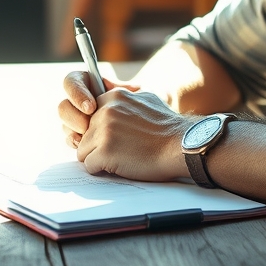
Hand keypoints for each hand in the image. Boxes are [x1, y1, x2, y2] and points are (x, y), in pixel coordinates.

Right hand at [58, 70, 138, 148]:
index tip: (90, 107)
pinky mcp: (82, 138)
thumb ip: (129, 90)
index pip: (73, 80)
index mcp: (93, 85)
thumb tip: (125, 87)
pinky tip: (84, 146)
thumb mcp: (141, 96)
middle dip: (73, 116)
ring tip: (87, 137)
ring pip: (65, 123)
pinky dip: (75, 142)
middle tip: (87, 126)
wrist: (151, 137)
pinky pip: (71, 138)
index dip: (76, 92)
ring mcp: (80, 120)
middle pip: (64, 104)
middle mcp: (82, 102)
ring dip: (72, 130)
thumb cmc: (146, 112)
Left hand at [76, 88, 192, 181]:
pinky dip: (102, 169)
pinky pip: (89, 165)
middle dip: (98, 144)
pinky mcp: (104, 151)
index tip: (114, 136)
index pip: (89, 116)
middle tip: (121, 148)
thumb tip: (108, 101)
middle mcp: (104, 110)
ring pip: (83, 150)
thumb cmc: (167, 128)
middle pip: (84, 134)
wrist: (181, 145)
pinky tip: (121, 165)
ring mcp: (103, 130)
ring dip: (99, 158)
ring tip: (123, 156)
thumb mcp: (146, 99)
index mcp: (113, 96)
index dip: (100, 129)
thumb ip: (124, 99)